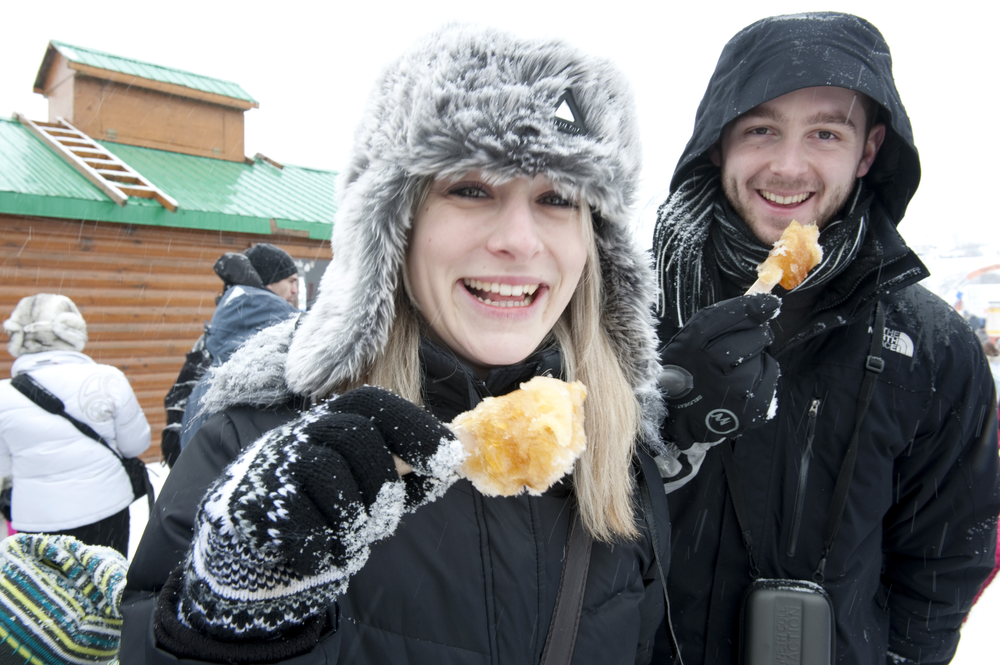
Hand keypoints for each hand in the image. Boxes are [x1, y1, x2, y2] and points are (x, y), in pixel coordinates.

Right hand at [165, 387, 465, 649]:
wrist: (251, 552)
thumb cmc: (322, 514)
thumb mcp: (369, 491)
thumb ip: (408, 478)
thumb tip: (457, 462)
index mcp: (330, 424)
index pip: (374, 404)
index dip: (416, 427)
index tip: (449, 461)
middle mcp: (299, 435)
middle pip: (358, 438)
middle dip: (383, 486)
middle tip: (383, 521)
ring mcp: (272, 466)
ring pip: (332, 475)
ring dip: (356, 519)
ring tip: (351, 538)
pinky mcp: (251, 506)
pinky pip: (303, 519)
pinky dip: (326, 545)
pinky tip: (323, 553)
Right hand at [659, 294, 779, 448]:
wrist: (676, 417)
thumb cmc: (685, 372)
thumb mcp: (688, 341)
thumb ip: (719, 320)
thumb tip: (764, 300)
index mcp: (693, 344)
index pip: (735, 314)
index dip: (756, 306)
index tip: (770, 303)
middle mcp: (714, 365)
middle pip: (756, 334)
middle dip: (755, 334)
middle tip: (742, 344)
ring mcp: (736, 389)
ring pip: (764, 355)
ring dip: (755, 356)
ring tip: (735, 369)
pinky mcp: (751, 408)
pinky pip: (771, 375)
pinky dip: (762, 373)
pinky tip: (743, 382)